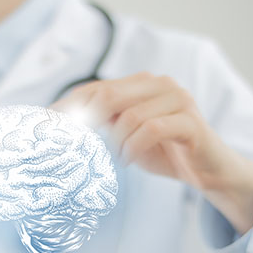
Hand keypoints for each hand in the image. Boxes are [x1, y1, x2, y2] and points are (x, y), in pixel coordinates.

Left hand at [53, 72, 252, 233]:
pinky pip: (151, 129)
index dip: (67, 109)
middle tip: (75, 149)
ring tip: (118, 159)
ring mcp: (177, 99)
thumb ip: (102, 124)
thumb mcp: (126, 135)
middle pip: (107, 96)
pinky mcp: (190, 121)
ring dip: (116, 144)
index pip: (94, 90)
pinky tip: (130, 159)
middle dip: (85, 124)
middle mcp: (158, 84)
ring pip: (128, 115)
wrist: (207, 169)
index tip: (44, 130)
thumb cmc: (163, 151)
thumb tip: (59, 124)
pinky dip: (133, 148)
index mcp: (140, 83)